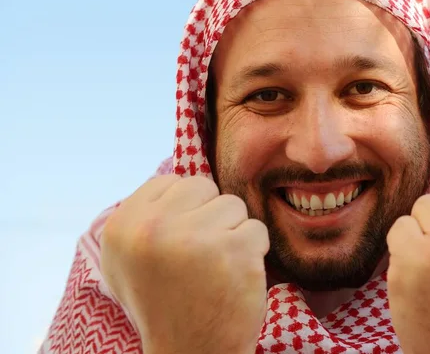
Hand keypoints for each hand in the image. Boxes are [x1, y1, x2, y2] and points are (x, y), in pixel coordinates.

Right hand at [100, 174, 269, 353]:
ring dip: (232, 233)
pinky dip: (252, 251)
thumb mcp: (128, 257)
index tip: (179, 243)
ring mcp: (196, 239)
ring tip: (214, 267)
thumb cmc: (161, 301)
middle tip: (198, 255)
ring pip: (233, 205)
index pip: (170, 182)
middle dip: (209, 216)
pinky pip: (256, 228)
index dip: (184, 210)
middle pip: (204, 187)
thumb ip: (145, 214)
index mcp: (123, 225)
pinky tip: (234, 277)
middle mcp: (154, 229)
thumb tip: (177, 178)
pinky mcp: (234, 253)